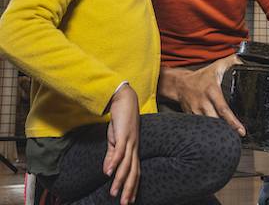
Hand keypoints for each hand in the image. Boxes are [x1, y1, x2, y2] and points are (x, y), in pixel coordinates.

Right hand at [103, 84, 139, 204]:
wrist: (124, 99)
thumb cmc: (121, 120)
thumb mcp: (115, 140)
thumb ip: (112, 155)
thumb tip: (108, 172)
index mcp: (133, 149)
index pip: (135, 171)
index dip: (133, 186)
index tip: (130, 200)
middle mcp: (134, 147)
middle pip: (134, 171)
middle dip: (130, 189)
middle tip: (126, 203)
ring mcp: (130, 141)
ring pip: (127, 164)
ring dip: (120, 180)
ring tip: (114, 193)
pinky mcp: (124, 133)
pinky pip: (119, 151)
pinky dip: (114, 162)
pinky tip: (108, 173)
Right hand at [158, 54, 245, 135]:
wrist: (180, 84)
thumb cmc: (200, 77)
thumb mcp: (216, 66)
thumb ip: (231, 61)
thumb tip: (243, 60)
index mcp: (212, 92)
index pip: (223, 109)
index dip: (233, 121)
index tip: (241, 130)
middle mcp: (204, 104)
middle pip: (217, 121)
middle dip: (227, 130)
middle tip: (238, 137)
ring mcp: (197, 113)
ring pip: (209, 127)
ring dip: (218, 132)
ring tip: (229, 138)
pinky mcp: (193, 118)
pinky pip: (203, 127)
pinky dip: (210, 132)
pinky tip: (217, 135)